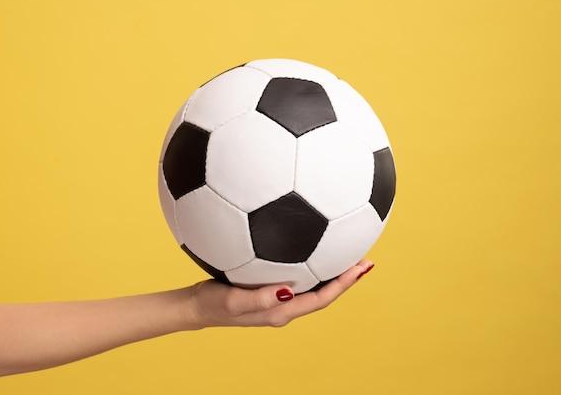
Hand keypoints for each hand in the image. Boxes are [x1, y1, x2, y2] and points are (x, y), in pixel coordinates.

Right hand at [186, 259, 374, 327]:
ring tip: (347, 254)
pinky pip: (299, 279)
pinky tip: (311, 248)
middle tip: (365, 260)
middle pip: (324, 293)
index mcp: (281, 312)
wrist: (195, 307)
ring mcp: (278, 299)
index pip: (322, 299)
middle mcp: (285, 307)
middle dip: (346, 279)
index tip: (361, 268)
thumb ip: (259, 298)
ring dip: (333, 273)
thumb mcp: (232, 301)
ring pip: (313, 286)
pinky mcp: (269, 289)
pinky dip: (312, 265)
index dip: (344, 285)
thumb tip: (288, 289)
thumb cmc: (212, 303)